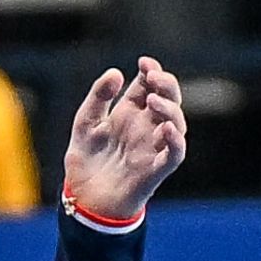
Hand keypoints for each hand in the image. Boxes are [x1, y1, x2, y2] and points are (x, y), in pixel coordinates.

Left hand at [59, 55, 188, 218]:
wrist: (83, 197)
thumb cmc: (88, 160)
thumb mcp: (86, 123)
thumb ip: (99, 98)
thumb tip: (116, 72)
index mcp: (130, 114)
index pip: (149, 87)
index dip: (151, 72)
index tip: (144, 62)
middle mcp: (146, 128)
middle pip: (168, 100)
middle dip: (166, 85)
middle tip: (154, 76)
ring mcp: (154, 147)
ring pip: (177, 123)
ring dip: (169, 109)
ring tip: (152, 100)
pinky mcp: (156, 169)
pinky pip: (175, 153)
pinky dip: (175, 140)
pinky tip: (166, 128)